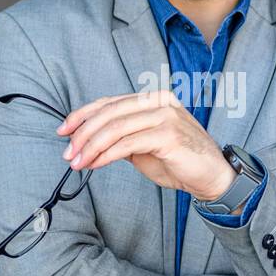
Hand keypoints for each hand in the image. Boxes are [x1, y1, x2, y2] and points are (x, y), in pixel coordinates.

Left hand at [56, 89, 235, 200]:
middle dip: (82, 134)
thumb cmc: (179, 162)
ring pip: (115, 128)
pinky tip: (95, 164)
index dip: (82, 115)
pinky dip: (106, 155)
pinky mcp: (168, 135)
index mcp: (153, 99)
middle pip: (108, 113)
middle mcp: (159, 102)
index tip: (64, 131)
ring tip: (78, 162)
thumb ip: (122, 138)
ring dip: (90, 147)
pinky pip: (127, 144)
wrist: (212, 177)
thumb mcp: (144, 146)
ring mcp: (165, 116)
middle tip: (68, 153)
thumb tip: (88, 142)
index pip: (109, 102)